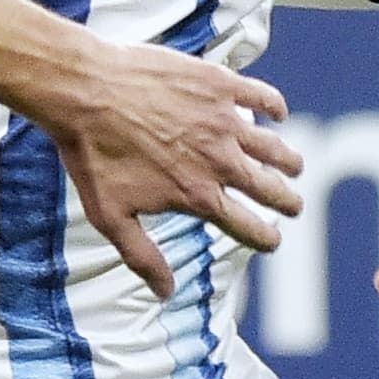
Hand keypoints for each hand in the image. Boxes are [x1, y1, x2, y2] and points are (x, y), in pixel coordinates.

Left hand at [47, 39, 299, 289]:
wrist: (85, 92)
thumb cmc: (92, 155)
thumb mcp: (111, 216)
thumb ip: (142, 257)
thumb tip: (164, 293)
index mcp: (198, 196)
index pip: (250, 227)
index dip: (267, 238)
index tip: (272, 240)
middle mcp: (219, 161)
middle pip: (271, 188)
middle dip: (287, 201)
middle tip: (293, 205)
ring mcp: (223, 122)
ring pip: (273, 146)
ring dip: (288, 161)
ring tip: (294, 166)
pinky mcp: (218, 86)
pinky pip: (261, 97)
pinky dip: (275, 106)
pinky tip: (277, 113)